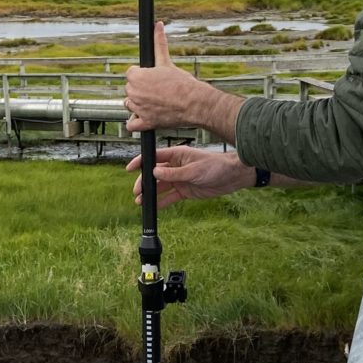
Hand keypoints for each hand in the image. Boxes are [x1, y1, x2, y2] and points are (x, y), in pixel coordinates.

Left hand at [124, 21, 197, 131]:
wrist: (195, 103)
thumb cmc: (183, 83)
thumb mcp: (167, 62)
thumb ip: (159, 43)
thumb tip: (158, 24)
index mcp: (136, 77)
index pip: (130, 74)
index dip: (142, 77)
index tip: (152, 79)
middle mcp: (134, 93)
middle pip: (130, 90)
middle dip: (141, 90)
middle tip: (157, 91)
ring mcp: (138, 109)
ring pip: (130, 106)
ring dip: (139, 105)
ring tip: (155, 103)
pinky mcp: (145, 123)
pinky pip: (131, 125)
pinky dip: (135, 123)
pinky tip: (144, 118)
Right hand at [126, 144, 254, 206]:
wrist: (232, 177)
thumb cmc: (215, 166)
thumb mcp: (193, 170)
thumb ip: (173, 174)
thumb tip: (154, 173)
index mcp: (177, 155)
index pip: (154, 157)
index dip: (141, 162)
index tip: (130, 169)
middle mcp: (176, 166)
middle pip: (154, 175)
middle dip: (144, 183)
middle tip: (137, 192)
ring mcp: (180, 179)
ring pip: (161, 187)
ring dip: (151, 194)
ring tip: (140, 202)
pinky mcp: (185, 191)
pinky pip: (170, 197)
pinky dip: (162, 202)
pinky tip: (153, 207)